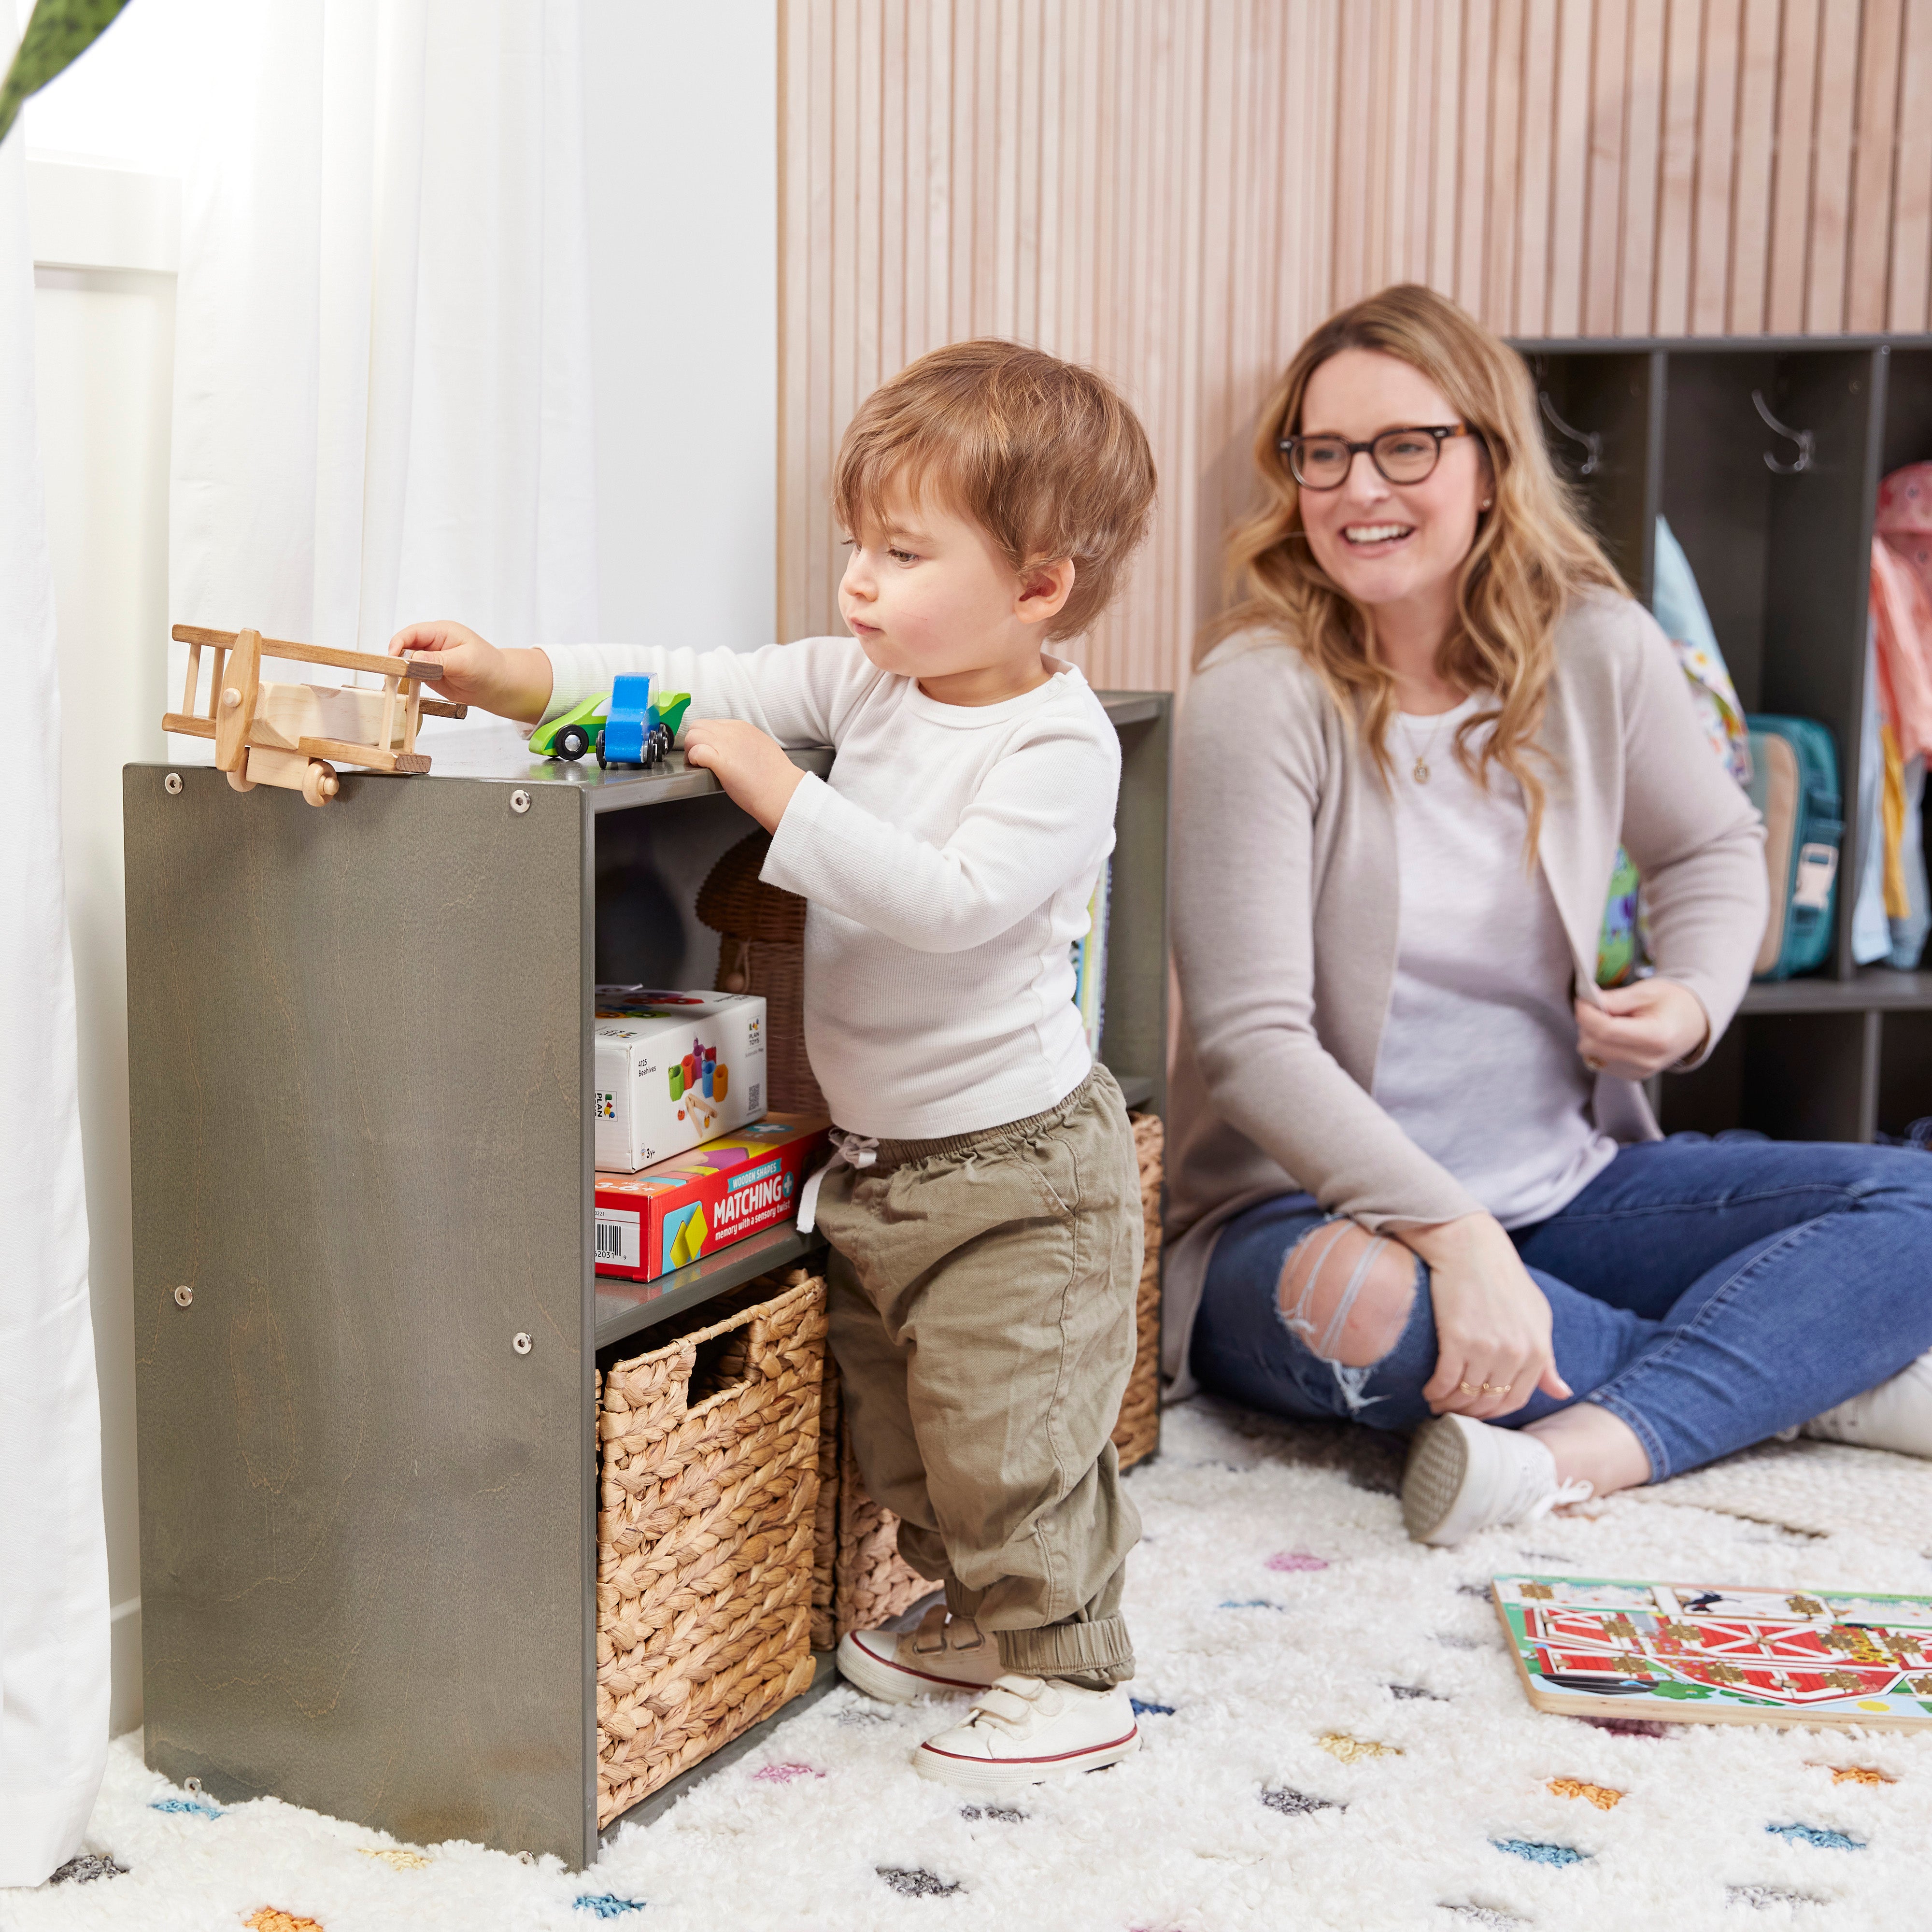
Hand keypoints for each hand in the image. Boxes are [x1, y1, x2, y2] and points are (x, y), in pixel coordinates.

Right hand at [386, 621, 553, 722]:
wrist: (498, 686)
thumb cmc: (488, 667)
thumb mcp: (465, 661)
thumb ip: (439, 660)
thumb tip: (414, 659)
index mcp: (441, 632)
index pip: (413, 633)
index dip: (399, 643)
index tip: (392, 657)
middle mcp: (433, 644)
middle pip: (404, 646)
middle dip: (395, 658)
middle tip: (390, 673)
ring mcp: (429, 660)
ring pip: (405, 662)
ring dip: (398, 671)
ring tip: (392, 683)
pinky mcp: (429, 674)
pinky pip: (411, 676)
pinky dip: (405, 681)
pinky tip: (401, 688)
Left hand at [682, 716, 805, 831]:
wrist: (781, 791)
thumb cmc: (775, 777)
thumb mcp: (762, 747)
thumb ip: (745, 744)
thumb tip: (735, 750)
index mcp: (742, 728)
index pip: (713, 724)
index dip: (707, 739)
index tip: (710, 752)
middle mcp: (731, 732)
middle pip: (698, 726)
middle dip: (694, 742)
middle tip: (699, 760)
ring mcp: (725, 744)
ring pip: (692, 735)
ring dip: (691, 751)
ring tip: (698, 766)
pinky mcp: (720, 760)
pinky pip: (696, 751)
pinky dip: (694, 760)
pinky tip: (701, 769)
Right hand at [1400, 1213, 1570, 1419]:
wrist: (1470, 1248)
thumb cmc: (1504, 1279)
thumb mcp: (1537, 1316)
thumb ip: (1548, 1358)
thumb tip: (1562, 1392)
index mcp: (1536, 1349)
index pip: (1515, 1399)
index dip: (1494, 1411)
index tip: (1478, 1410)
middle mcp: (1514, 1353)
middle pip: (1489, 1401)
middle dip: (1470, 1412)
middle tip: (1455, 1411)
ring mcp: (1485, 1348)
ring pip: (1465, 1394)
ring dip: (1450, 1404)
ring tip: (1438, 1402)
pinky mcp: (1456, 1339)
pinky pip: (1445, 1380)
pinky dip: (1435, 1391)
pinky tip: (1429, 1391)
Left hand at [1574, 978, 1708, 1080]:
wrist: (1692, 1023)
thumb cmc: (1672, 1003)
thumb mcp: (1646, 991)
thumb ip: (1615, 999)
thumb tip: (1587, 1001)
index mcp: (1656, 1037)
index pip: (1606, 1031)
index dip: (1586, 1014)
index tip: (1583, 999)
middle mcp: (1647, 1060)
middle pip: (1594, 1045)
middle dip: (1586, 1023)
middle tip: (1596, 1006)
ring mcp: (1639, 1071)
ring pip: (1591, 1054)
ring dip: (1590, 1034)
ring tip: (1610, 1019)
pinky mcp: (1631, 1076)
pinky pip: (1598, 1061)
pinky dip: (1597, 1045)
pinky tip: (1613, 1034)